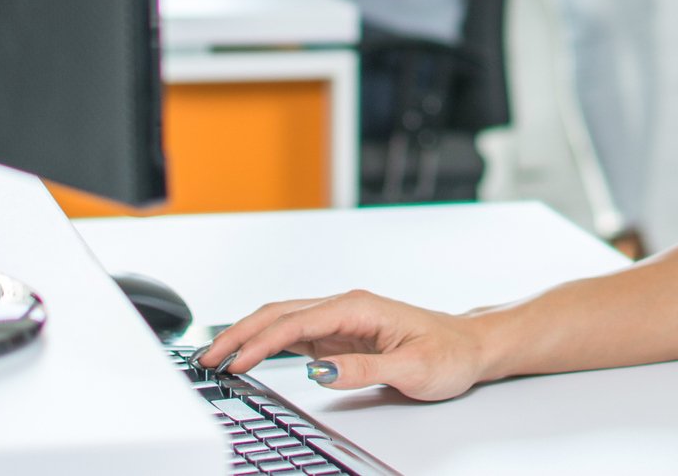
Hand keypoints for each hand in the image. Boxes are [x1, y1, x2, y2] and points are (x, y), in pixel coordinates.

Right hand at [197, 290, 492, 401]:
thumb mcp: (412, 369)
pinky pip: (295, 334)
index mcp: (359, 307)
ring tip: (218, 356)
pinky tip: (249, 354)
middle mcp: (346, 307)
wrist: (468, 347)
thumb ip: (364, 370)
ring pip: (282, 321)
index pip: (297, 322)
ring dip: (248, 336)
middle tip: (209, 357)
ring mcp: (341, 319)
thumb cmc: (448, 352)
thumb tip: (320, 369)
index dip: (261, 342)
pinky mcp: (340, 334)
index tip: (236, 362)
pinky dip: (266, 343)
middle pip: (280, 314)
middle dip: (241, 333)